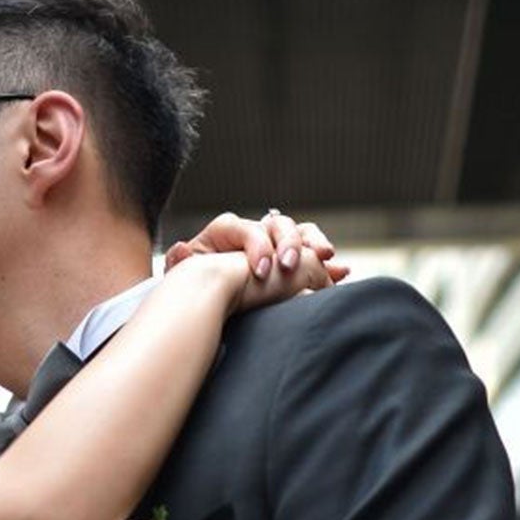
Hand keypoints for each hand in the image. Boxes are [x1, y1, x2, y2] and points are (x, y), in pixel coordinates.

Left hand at [164, 208, 348, 286]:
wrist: (207, 295)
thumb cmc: (196, 284)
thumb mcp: (185, 275)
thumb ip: (181, 263)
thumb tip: (178, 250)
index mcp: (227, 232)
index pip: (245, 228)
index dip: (256, 245)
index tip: (262, 271)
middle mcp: (254, 232)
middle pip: (277, 224)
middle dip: (288, 242)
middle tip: (290, 265)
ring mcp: (274, 244)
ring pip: (299, 232)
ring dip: (313, 244)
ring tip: (326, 258)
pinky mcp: (290, 261)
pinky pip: (314, 255)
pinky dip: (327, 264)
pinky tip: (340, 272)